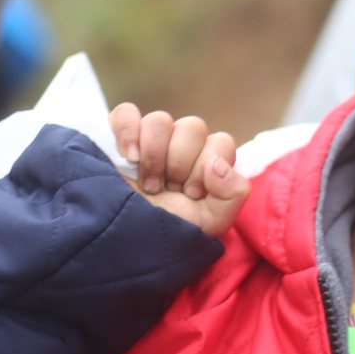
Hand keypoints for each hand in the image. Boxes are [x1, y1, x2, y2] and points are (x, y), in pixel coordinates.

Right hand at [109, 103, 249, 236]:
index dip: (207, 167)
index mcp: (207, 162)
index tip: (191, 194)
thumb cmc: (171, 228)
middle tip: (169, 189)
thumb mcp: (211, 221)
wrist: (128, 240)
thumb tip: (218, 164)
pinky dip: (127, 132)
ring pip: (160, 120)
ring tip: (147, 185)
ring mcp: (151, 139)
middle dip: (180, 164)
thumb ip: (233, 193)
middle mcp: (182, 145)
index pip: (221, 142)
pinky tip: (129, 157)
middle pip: (193, 127)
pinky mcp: (120, 136)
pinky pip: (125, 113)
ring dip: (153, 156)